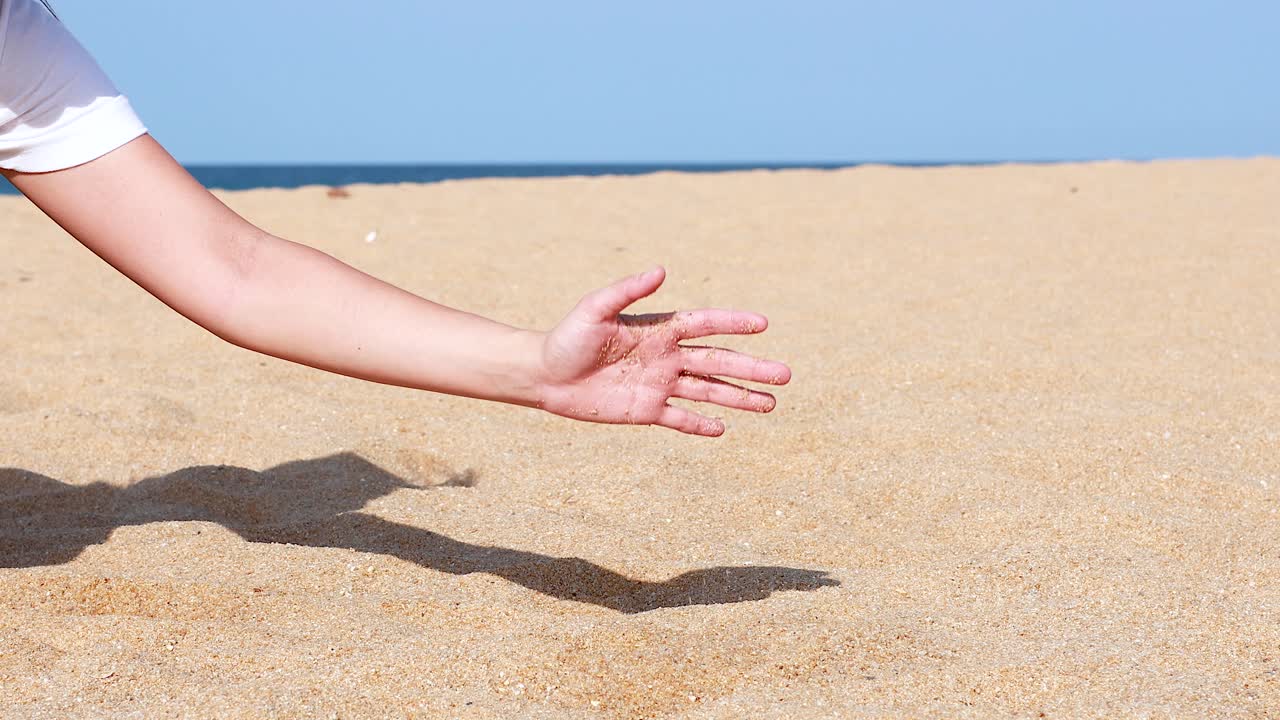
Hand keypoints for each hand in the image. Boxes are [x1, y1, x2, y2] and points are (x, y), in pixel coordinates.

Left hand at [535, 267, 790, 435]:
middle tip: (785, 375)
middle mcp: (666, 357)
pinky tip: (724, 429)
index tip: (762, 324)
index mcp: (659, 329)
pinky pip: (680, 419)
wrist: (544, 374)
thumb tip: (661, 270)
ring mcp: (659, 385)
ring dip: (739, 398)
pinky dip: (700, 424)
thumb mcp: (595, 309)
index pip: (705, 324)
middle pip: (718, 362)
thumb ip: (627, 291)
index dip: (733, 323)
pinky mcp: (646, 410)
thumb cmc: (567, 337)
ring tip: (771, 405)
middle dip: (752, 369)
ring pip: (708, 392)